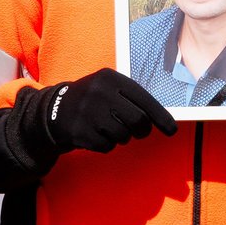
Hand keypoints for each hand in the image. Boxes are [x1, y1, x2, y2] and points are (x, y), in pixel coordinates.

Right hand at [39, 69, 176, 154]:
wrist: (54, 110)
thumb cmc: (94, 100)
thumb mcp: (110, 88)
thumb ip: (134, 99)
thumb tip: (162, 119)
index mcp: (111, 78)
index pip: (145, 99)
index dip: (160, 117)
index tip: (171, 130)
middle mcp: (99, 93)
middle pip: (138, 120)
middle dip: (143, 130)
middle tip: (140, 132)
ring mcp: (87, 112)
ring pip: (123, 135)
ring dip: (123, 137)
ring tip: (111, 129)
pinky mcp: (79, 132)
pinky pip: (107, 146)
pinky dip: (107, 145)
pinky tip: (97, 135)